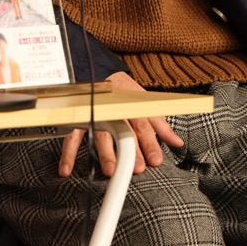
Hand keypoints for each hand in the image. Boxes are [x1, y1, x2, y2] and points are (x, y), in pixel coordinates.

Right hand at [57, 72, 183, 177]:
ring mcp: (95, 114)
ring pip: (99, 134)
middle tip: (136, 168)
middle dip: (129, 150)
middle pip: (122, 131)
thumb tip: (178, 143)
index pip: (143, 124)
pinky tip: (68, 169)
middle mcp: (114, 109)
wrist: (101, 75)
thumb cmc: (126, 94)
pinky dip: (68, 153)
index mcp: (132, 104)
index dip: (150, 142)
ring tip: (110, 170)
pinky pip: (72, 137)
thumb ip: (161, 126)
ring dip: (105, 153)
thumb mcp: (147, 104)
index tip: (156, 160)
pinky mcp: (79, 120)